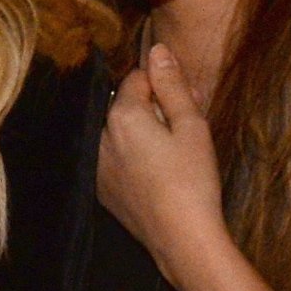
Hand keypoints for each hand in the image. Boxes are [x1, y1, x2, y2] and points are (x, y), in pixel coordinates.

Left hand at [97, 43, 227, 277]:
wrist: (181, 240)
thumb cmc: (193, 181)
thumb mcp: (192, 127)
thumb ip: (172, 86)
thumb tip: (157, 50)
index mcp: (122, 116)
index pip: (137, 79)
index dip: (164, 86)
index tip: (185, 103)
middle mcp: (100, 137)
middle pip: (124, 105)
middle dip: (152, 109)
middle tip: (184, 131)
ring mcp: (96, 165)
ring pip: (117, 132)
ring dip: (140, 133)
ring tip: (172, 155)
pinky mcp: (101, 188)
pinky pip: (113, 158)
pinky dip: (132, 157)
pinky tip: (157, 175)